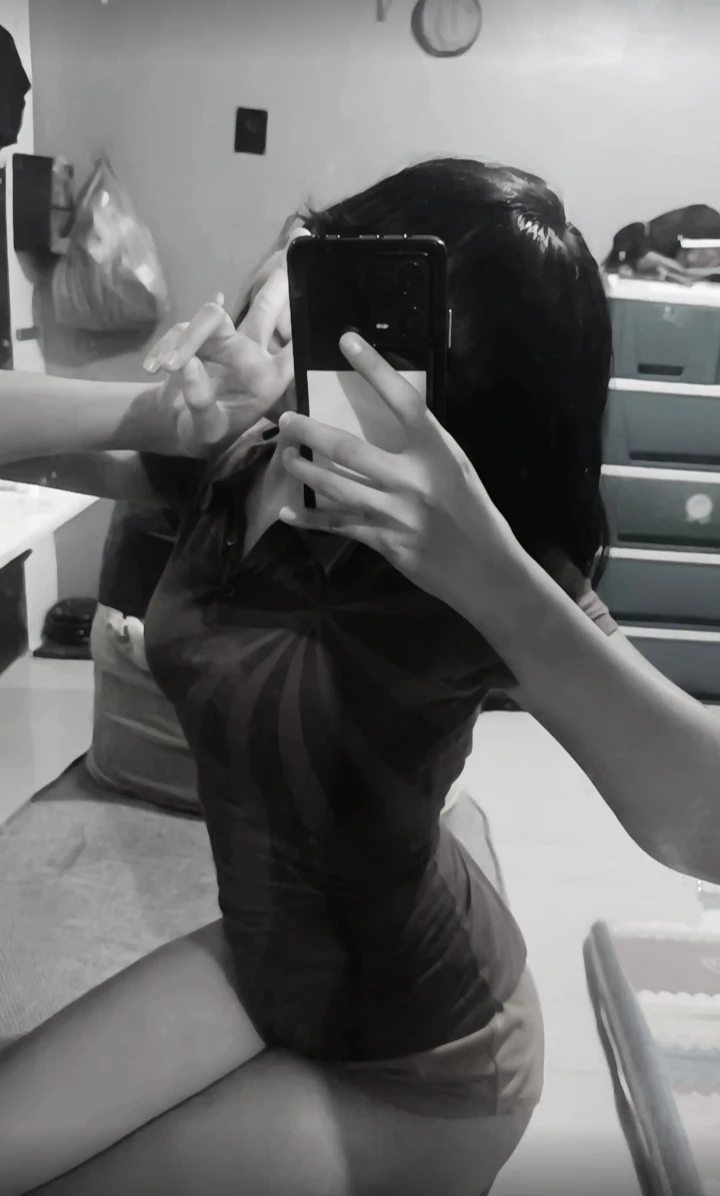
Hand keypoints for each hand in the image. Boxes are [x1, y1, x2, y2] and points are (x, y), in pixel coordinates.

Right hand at [143, 265, 296, 454]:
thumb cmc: (203, 434)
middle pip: (266, 310)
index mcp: (266, 381)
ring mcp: (225, 341)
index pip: (291, 352)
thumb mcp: (202, 432)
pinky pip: (183, 330)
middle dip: (278, 281)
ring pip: (213, 316)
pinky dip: (167, 348)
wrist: (178, 426)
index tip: (314, 289)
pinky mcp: (199, 335)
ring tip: (165, 369)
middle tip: (299, 236)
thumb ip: (199, 402)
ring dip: (187, 339)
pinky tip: (154, 368)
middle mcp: (252, 355)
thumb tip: (187, 364)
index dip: (302, 326)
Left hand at [277, 333, 509, 611]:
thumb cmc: (472, 511)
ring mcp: (394, 512)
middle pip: (348, 448)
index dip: (375, 368)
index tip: (348, 342)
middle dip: (310, 432)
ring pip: (334, 486)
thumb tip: (386, 423)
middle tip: (287, 420)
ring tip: (286, 455)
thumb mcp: (456, 467)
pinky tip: (289, 511)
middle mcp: (412, 478)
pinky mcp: (383, 541)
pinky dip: (311, 518)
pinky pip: (338, 525)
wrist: (484, 568)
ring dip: (304, 469)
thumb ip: (424, 446)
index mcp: (436, 451)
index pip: (402, 400)